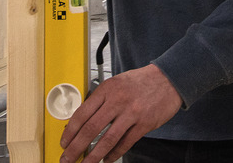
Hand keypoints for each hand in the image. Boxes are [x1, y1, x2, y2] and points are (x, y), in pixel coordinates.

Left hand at [59, 64, 181, 162]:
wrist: (168, 78)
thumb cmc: (140, 82)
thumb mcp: (116, 83)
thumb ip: (100, 100)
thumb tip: (81, 121)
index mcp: (107, 89)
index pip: (82, 113)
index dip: (70, 131)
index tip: (64, 142)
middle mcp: (118, 100)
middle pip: (91, 129)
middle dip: (76, 147)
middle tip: (68, 158)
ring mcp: (132, 113)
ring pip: (107, 139)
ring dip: (93, 156)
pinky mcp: (144, 124)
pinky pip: (125, 143)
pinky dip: (114, 154)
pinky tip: (107, 159)